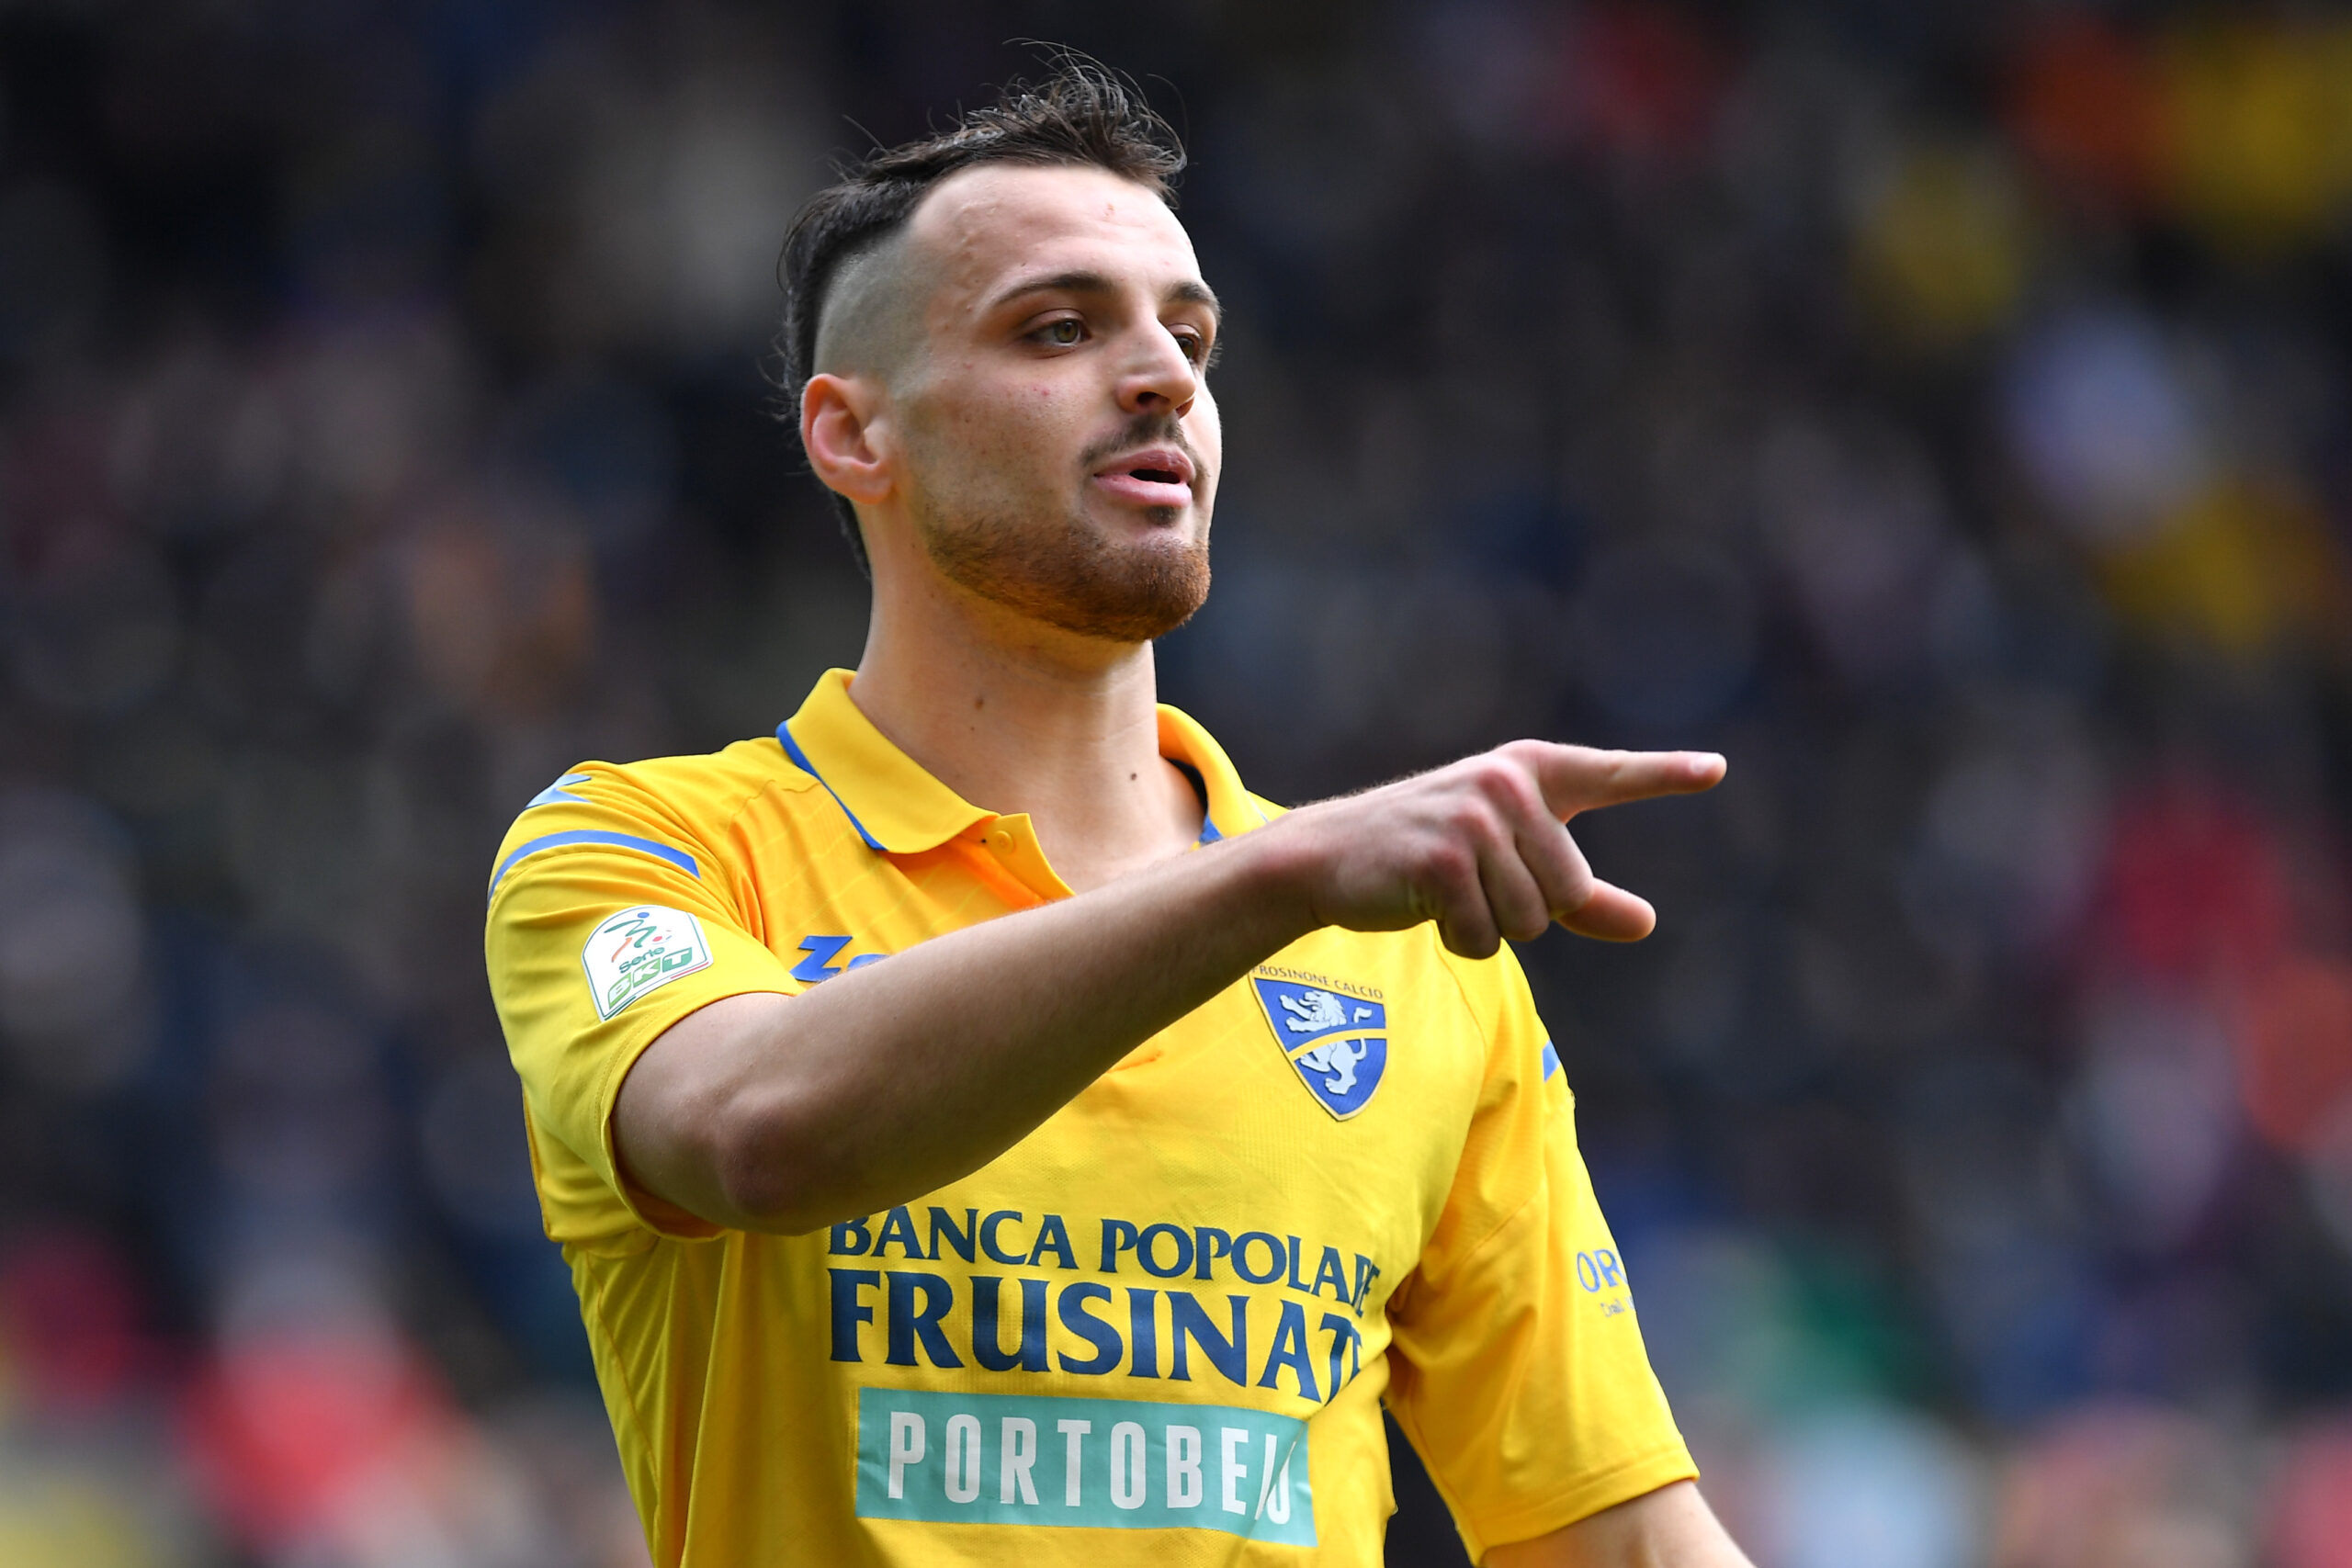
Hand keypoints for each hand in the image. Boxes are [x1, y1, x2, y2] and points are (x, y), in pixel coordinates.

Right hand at [1258, 740, 1725, 957]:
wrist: (1328, 856)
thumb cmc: (1426, 857)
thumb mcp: (1508, 866)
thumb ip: (1579, 895)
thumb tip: (1645, 922)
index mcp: (1530, 772)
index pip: (1609, 774)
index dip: (1664, 776)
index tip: (1717, 770)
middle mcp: (1507, 785)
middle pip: (1568, 891)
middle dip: (1527, 910)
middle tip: (1471, 883)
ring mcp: (1474, 820)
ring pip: (1530, 920)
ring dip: (1488, 926)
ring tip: (1445, 892)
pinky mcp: (1443, 861)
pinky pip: (1485, 936)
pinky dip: (1459, 940)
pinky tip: (1423, 906)